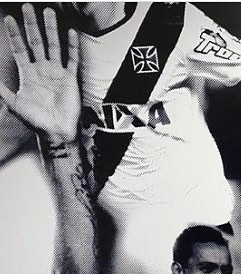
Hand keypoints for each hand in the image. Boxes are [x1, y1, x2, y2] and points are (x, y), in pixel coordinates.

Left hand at [0, 5, 79, 144]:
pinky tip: (70, 32)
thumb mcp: (13, 103)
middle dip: (31, 25)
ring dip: (51, 29)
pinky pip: (72, 59)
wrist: (56, 132)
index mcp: (28, 74)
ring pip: (53, 46)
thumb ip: (0, 89)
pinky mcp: (71, 79)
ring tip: (49, 12)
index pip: (20, 49)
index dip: (14, 35)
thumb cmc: (35, 120)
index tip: (9, 19)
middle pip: (36, 42)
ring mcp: (57, 73)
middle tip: (28, 6)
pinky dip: (72, 46)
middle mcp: (42, 70)